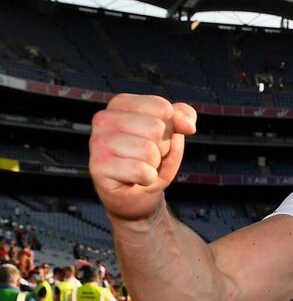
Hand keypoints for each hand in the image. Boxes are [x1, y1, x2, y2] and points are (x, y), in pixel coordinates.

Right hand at [89, 94, 196, 221]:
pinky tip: (136, 179)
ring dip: (153, 164)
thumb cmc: (153, 161)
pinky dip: (148, 178)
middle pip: (155, 128)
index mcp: (121, 104)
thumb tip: (187, 125)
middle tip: (148, 157)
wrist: (138, 196)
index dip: (171, 129)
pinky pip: (140, 170)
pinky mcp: (98, 166)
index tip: (158, 139)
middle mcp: (104, 119)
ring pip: (148, 149)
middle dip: (161, 148)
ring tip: (142, 167)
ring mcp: (97, 142)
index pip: (163, 108)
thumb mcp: (173, 134)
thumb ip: (184, 116)